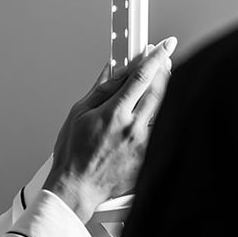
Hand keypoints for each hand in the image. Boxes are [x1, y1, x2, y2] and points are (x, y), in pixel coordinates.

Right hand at [44, 36, 176, 221]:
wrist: (76, 189)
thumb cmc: (72, 156)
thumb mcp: (78, 115)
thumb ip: (100, 89)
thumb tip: (113, 69)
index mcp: (113, 114)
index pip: (141, 76)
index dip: (156, 56)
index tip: (164, 46)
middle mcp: (132, 128)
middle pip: (160, 89)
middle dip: (164, 71)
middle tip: (162, 64)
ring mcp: (143, 144)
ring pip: (165, 108)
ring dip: (164, 94)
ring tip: (154, 91)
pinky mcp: (147, 158)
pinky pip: (161, 131)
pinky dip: (161, 119)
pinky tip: (151, 118)